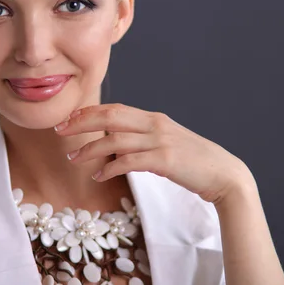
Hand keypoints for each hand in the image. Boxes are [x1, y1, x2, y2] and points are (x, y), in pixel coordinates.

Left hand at [54, 103, 254, 205]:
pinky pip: (129, 161)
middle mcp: (155, 124)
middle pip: (110, 117)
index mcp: (154, 118)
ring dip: (89, 149)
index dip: (89, 113)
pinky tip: (99, 175)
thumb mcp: (167, 142)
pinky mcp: (164, 159)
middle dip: (81, 123)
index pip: (115, 109)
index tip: (69, 120)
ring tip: (73, 159)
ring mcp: (160, 141)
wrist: (224, 174)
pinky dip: (110, 167)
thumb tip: (116, 145)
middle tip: (60, 131)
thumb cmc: (194, 161)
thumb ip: (143, 139)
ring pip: (115, 140)